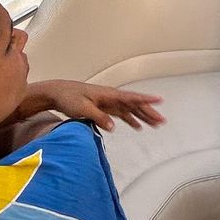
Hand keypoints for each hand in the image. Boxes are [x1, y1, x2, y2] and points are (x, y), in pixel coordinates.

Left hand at [22, 79, 166, 131]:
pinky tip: (138, 127)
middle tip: (162, 121)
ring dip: (143, 116)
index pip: (131, 97)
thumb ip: (99, 117)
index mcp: (108, 94)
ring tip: (155, 124)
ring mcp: (109, 102)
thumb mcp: (82, 109)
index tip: (159, 100)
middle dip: (149, 112)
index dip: (146, 100)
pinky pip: (122, 114)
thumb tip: (114, 126)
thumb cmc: (69, 97)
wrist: (57, 93)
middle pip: (134, 104)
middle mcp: (111, 97)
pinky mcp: (104, 108)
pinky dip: (131, 120)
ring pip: (130, 109)